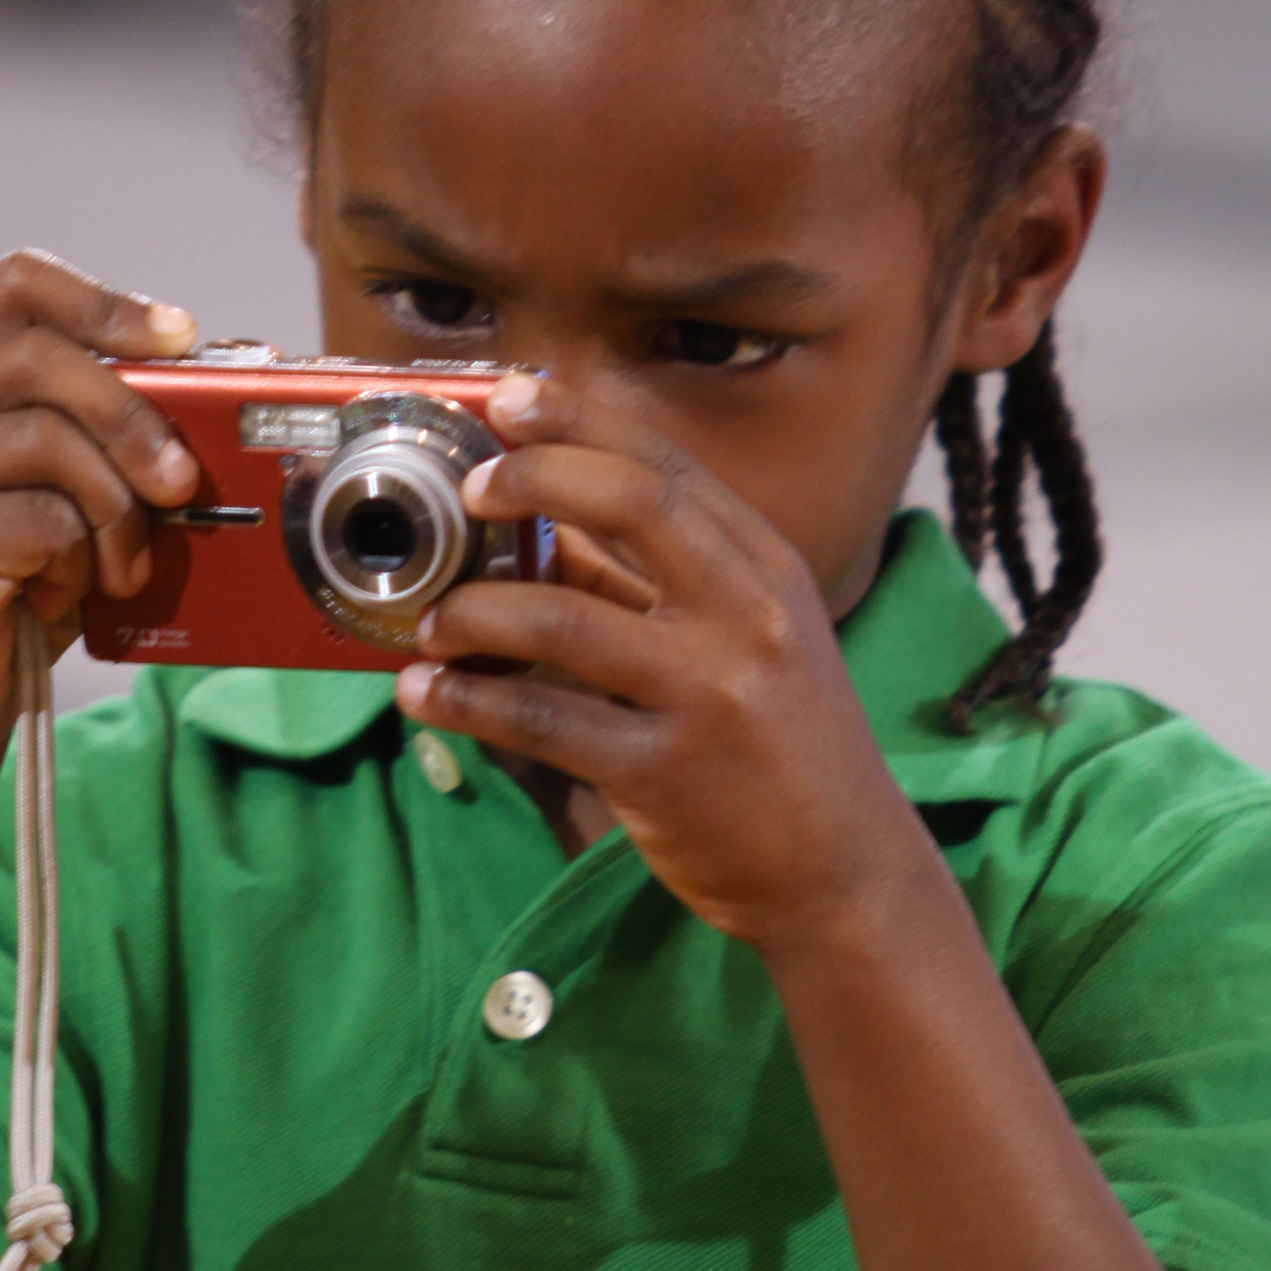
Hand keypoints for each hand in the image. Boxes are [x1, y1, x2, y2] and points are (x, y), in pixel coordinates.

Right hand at [0, 249, 198, 767]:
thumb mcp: (45, 492)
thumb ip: (87, 428)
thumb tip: (197, 381)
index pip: (17, 287)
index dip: (106, 302)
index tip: (178, 337)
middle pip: (44, 358)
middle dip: (134, 416)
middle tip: (181, 483)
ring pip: (50, 442)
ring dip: (114, 511)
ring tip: (114, 566)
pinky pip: (44, 521)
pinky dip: (78, 564)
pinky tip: (57, 596)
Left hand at [397, 375, 927, 957]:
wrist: (844, 872)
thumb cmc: (787, 748)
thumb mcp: (752, 641)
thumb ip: (661, 581)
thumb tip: (548, 525)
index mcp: (766, 570)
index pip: (666, 468)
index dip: (580, 422)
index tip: (511, 398)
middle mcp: (745, 618)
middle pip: (629, 504)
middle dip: (532, 478)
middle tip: (467, 490)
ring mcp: (707, 694)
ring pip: (561, 617)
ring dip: (475, 610)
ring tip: (431, 621)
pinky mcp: (663, 772)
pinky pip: (540, 719)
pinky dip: (468, 701)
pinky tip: (426, 694)